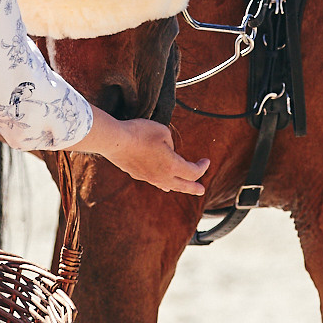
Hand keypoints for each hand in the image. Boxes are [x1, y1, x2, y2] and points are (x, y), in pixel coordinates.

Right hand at [69, 106, 209, 194]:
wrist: (116, 141)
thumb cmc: (140, 133)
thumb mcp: (163, 132)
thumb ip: (171, 144)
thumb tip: (169, 152)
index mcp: (172, 165)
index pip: (193, 172)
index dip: (202, 167)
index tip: (206, 161)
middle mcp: (162, 176)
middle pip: (183, 185)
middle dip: (194, 187)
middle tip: (202, 190)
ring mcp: (149, 177)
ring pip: (168, 185)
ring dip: (178, 186)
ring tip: (183, 187)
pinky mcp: (137, 175)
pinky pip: (155, 181)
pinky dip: (163, 182)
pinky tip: (162, 183)